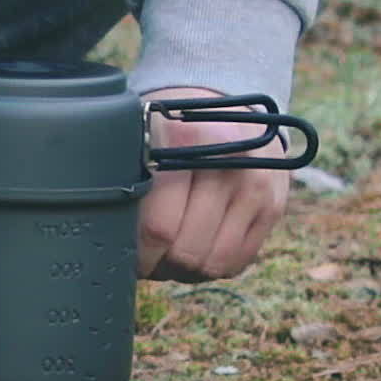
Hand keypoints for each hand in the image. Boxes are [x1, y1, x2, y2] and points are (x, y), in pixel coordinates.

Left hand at [136, 86, 290, 280]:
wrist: (227, 109)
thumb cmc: (172, 132)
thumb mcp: (145, 141)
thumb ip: (129, 180)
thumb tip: (107, 236)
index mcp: (189, 143)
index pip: (158, 228)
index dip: (138, 254)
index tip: (123, 254)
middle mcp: (230, 165)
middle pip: (186, 252)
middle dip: (160, 265)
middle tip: (145, 259)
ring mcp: (256, 188)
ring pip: (213, 264)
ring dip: (185, 271)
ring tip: (168, 257)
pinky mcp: (273, 207)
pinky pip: (237, 262)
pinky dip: (212, 266)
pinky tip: (196, 249)